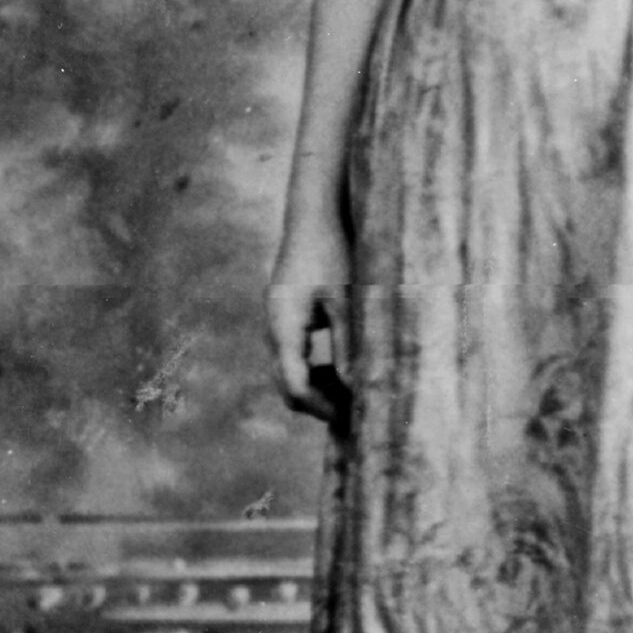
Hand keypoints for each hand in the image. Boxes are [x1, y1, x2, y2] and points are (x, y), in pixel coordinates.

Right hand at [266, 218, 352, 423]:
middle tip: (357, 414)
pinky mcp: (288, 315)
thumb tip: (356, 388)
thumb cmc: (334, 250)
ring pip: (292, 372)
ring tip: (357, 395)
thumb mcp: (347, 299)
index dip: (321, 407)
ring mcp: (278, 322)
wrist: (315, 213)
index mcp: (284, 325)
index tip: (352, 418)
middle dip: (320, 403)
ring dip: (320, 387)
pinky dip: (318, 369)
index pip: (295, 385)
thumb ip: (349, 344)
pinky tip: (347, 369)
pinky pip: (297, 355)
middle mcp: (275, 328)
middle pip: (288, 384)